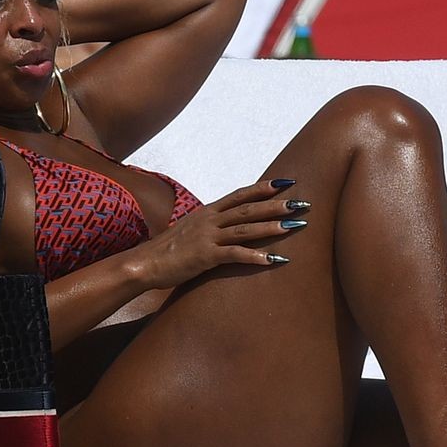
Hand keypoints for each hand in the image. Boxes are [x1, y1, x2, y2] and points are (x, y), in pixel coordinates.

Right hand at [128, 179, 308, 287]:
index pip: (240, 195)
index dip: (264, 188)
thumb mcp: (192, 230)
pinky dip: (255, 256)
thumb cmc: (169, 250)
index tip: (286, 183)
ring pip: (246, 229)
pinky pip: (235, 254)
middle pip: (249, 209)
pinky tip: (274, 259)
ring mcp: (208, 237)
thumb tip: (228, 225)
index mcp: (208, 212)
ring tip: (295, 226)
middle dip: (277, 206)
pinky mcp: (205, 256)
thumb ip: (211, 225)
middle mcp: (210, 220)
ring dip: (272, 228)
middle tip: (302, 203)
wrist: (144, 263)